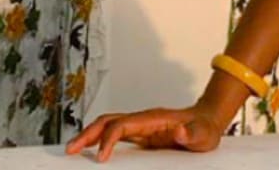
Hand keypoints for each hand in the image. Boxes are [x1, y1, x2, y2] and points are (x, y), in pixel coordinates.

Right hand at [66, 104, 223, 160]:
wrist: (208, 121)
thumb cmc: (205, 128)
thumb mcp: (203, 134)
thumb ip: (193, 133)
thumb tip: (180, 132)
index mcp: (153, 119)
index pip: (123, 125)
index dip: (109, 139)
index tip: (101, 159)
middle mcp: (143, 120)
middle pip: (108, 121)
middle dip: (88, 134)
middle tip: (69, 150)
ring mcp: (141, 126)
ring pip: (108, 126)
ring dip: (89, 136)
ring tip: (73, 150)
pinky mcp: (141, 135)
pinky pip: (115, 135)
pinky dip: (99, 141)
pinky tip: (92, 152)